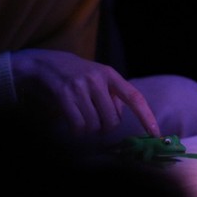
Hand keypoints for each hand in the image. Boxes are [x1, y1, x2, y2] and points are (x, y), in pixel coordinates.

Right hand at [10, 49, 159, 136]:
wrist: (41, 63)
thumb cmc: (72, 75)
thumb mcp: (96, 78)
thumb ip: (110, 95)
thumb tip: (118, 118)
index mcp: (109, 74)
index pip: (134, 97)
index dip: (146, 116)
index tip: (156, 133)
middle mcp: (97, 78)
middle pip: (112, 120)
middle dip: (104, 128)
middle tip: (95, 123)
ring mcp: (80, 86)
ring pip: (94, 125)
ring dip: (88, 130)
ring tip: (80, 120)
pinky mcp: (64, 94)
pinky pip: (78, 125)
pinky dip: (76, 131)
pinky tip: (72, 125)